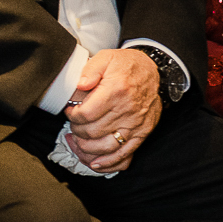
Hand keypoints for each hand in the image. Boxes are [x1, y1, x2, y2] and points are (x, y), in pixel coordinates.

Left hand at [63, 48, 162, 172]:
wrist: (153, 72)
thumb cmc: (127, 66)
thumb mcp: (106, 58)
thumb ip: (90, 70)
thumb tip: (80, 85)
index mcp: (116, 92)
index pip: (86, 114)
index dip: (72, 116)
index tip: (69, 112)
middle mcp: (127, 111)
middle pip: (93, 132)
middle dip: (77, 131)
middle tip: (73, 126)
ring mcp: (136, 125)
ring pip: (107, 148)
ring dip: (87, 149)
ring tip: (78, 142)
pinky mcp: (142, 134)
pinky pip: (125, 155)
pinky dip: (109, 163)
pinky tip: (95, 164)